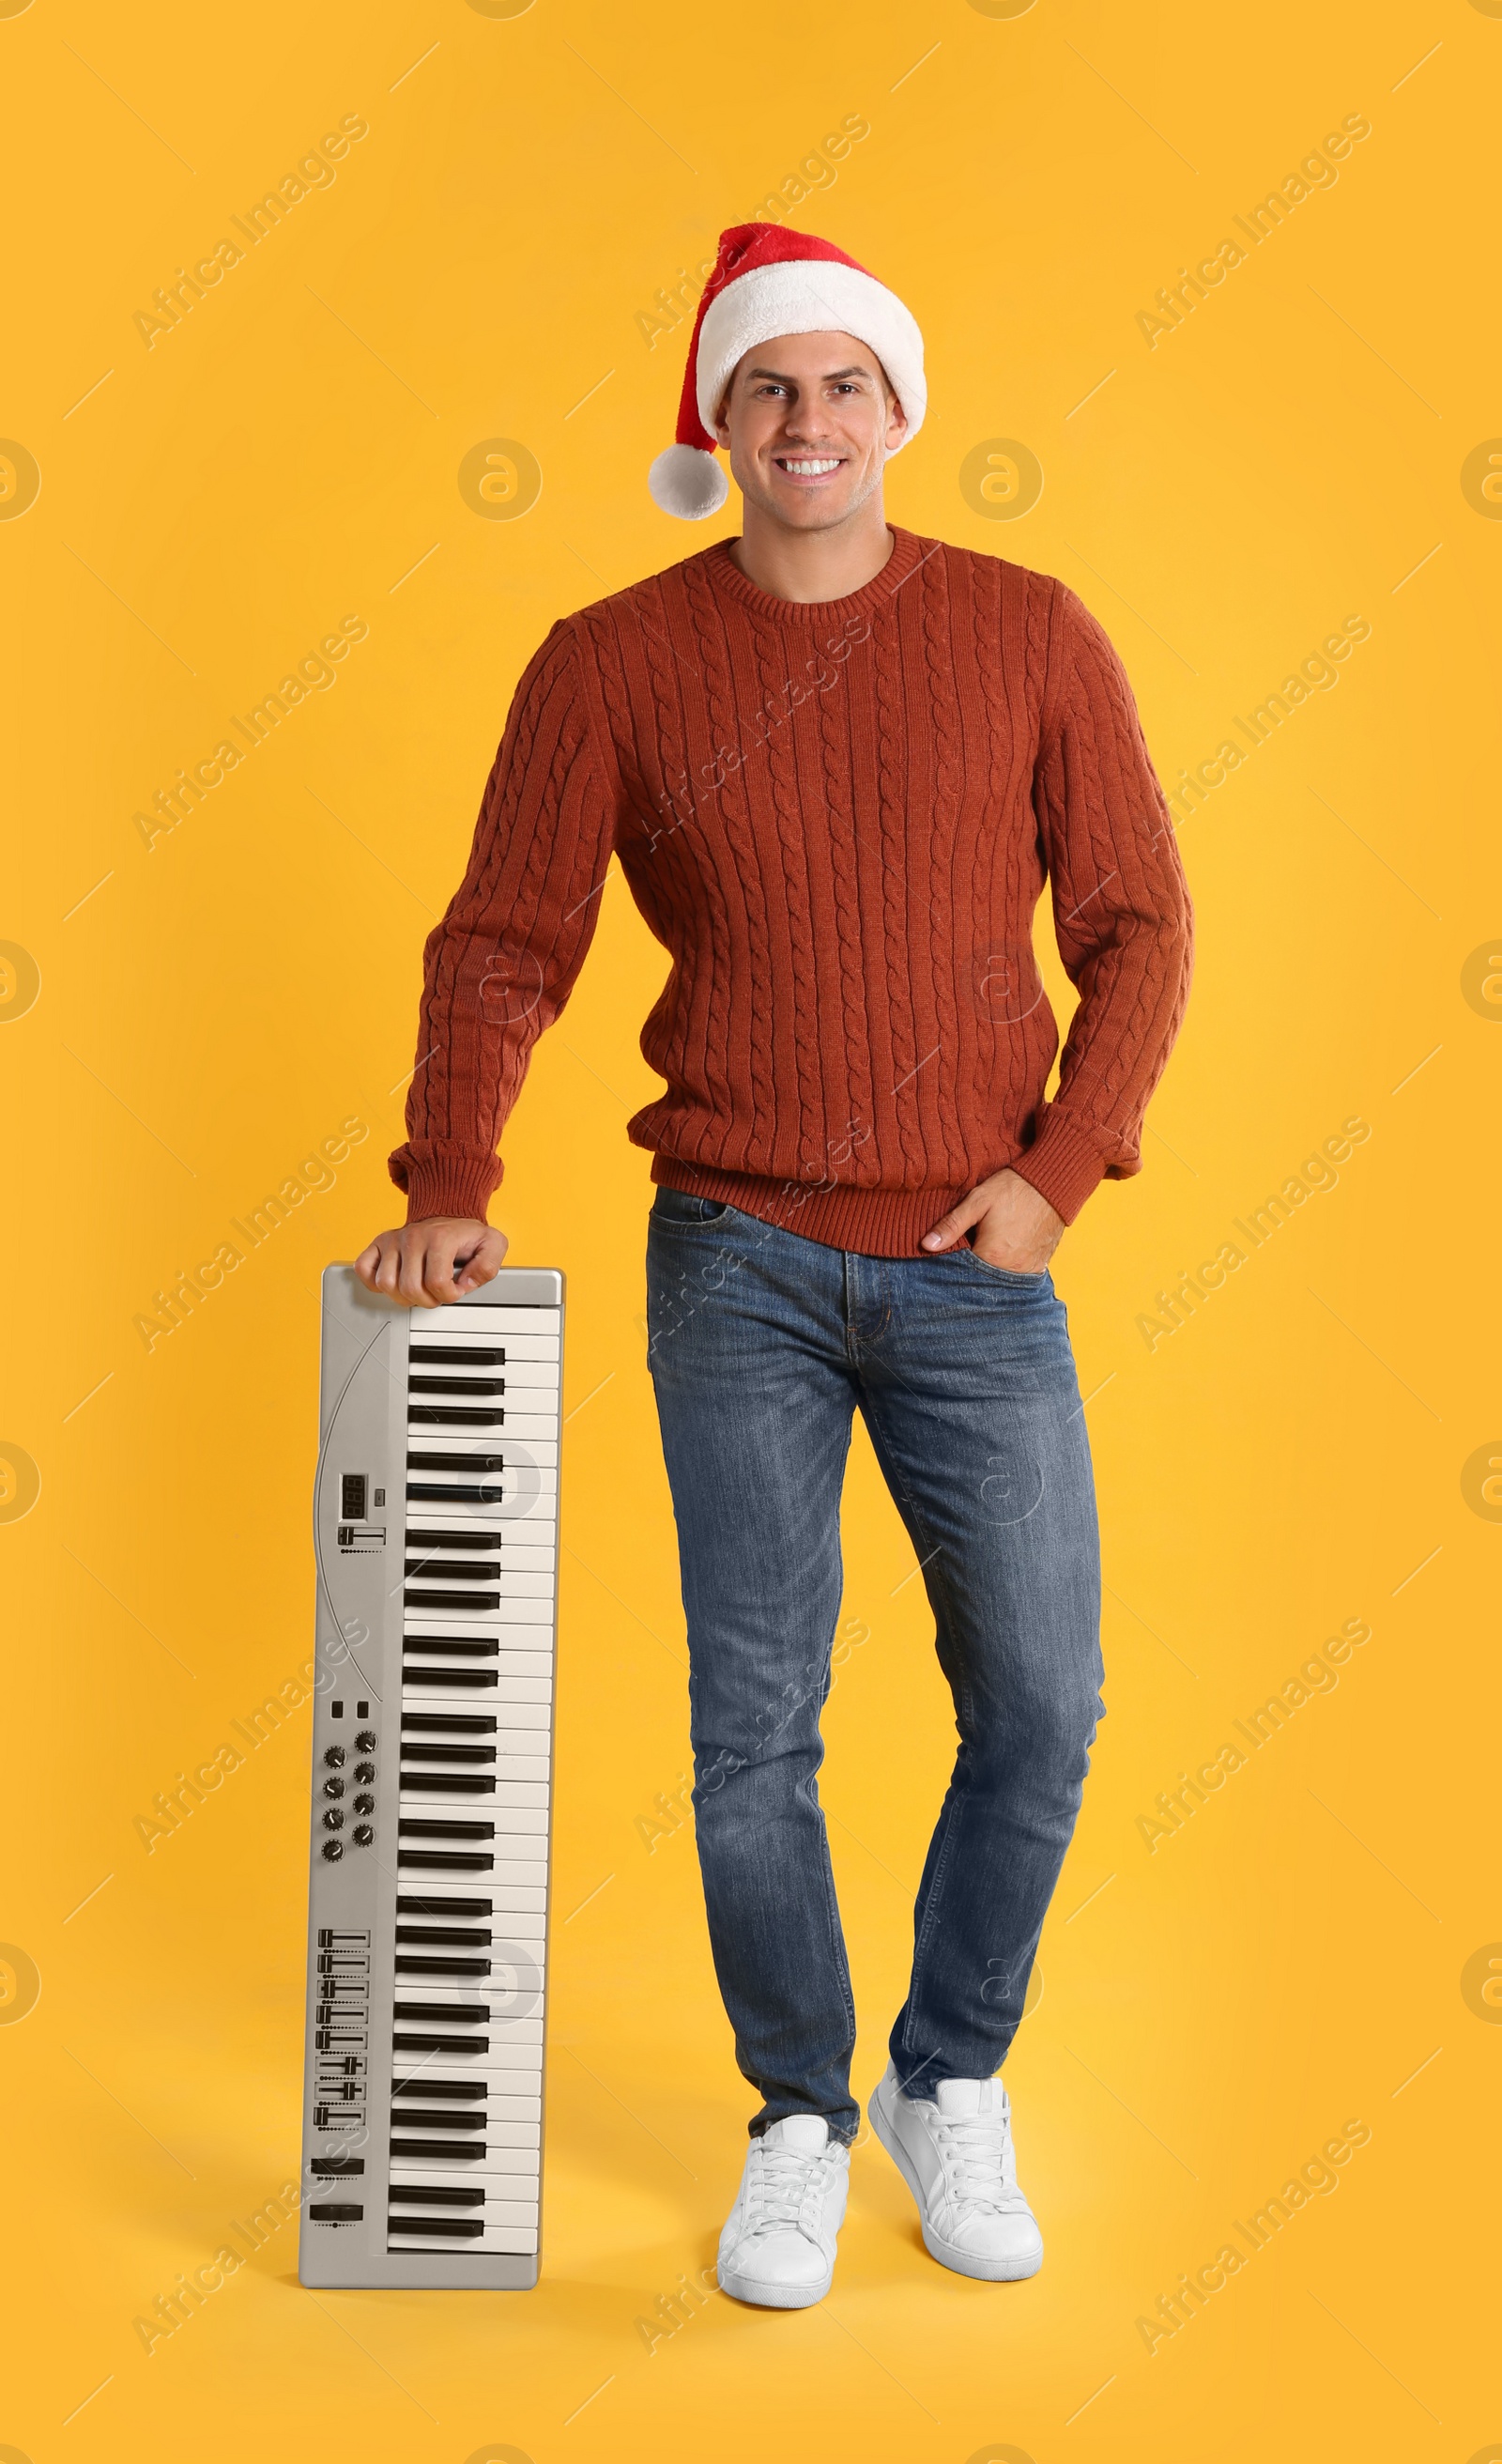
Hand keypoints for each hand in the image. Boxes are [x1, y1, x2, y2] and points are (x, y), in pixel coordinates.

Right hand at [354, 1217, 508, 1307]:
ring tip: (418, 1290)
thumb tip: (465, 1283)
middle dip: (427, 1300)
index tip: (455, 1290)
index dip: (448, 1296)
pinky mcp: (379, 1243)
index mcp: (440, 1238)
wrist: (449, 1212)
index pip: (436, 1283)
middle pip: (410, 1288)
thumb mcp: (493, 1245)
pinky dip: (374, 1282)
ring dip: (403, 1296)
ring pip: (386, 1284)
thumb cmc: (466, 1234)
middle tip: (436, 1294)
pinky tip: (394, 1282)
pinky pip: (364, 1269)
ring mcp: (394, 1239)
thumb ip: (488, 1266)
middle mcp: (413, 1237)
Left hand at [920, 1168, 1064, 1274]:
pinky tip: (999, 1259)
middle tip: (963, 1257)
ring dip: (988, 1274)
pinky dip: (1006, 1272)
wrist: (1054, 1182)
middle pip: (981, 1281)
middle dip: (969, 1274)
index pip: (962, 1274)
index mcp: (992, 1255)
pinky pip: (1017, 1277)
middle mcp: (1011, 1269)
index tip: (944, 1260)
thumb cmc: (1014, 1188)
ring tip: (981, 1258)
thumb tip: (926, 1245)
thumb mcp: (977, 1201)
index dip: (951, 1268)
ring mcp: (1028, 1270)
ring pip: (999, 1282)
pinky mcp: (1040, 1266)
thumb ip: (951, 1225)